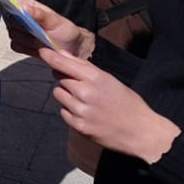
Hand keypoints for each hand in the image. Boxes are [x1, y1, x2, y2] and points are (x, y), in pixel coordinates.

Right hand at [8, 0, 94, 59]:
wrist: (72, 49)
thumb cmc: (65, 31)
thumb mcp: (56, 20)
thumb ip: (39, 14)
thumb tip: (22, 7)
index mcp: (31, 7)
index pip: (14, 1)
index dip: (11, 3)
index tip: (15, 10)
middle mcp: (23, 18)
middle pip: (11, 19)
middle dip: (22, 26)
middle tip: (35, 29)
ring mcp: (21, 32)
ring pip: (13, 34)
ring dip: (26, 39)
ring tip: (40, 40)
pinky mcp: (21, 45)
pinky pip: (15, 46)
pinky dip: (25, 48)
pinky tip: (37, 48)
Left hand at [41, 47, 178, 162]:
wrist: (141, 132)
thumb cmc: (128, 103)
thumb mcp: (110, 80)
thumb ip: (85, 67)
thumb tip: (63, 54)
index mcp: (96, 79)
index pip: (64, 64)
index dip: (50, 56)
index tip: (42, 51)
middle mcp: (86, 94)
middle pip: (59, 78)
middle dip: (66, 78)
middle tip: (80, 84)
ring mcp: (81, 111)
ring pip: (59, 94)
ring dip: (66, 94)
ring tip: (85, 100)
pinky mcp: (78, 126)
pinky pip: (63, 112)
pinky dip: (70, 110)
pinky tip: (86, 112)